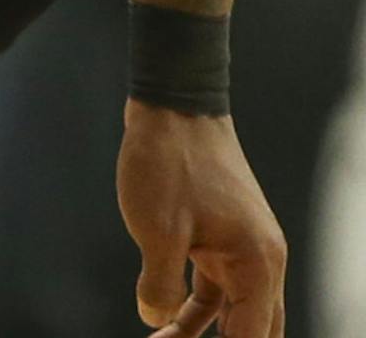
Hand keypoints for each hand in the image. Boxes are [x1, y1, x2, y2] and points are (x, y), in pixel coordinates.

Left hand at [118, 102, 285, 336]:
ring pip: (232, 311)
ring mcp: (242, 246)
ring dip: (201, 333)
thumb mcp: (158, 230)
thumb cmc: (170, 159)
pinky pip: (215, 287)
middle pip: (252, 330)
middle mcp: (261, 260)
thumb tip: (156, 319)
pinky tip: (165, 317)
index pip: (251, 337)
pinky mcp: (222, 235)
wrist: (172, 102)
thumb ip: (161, 285)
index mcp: (258, 263)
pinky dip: (195, 307)